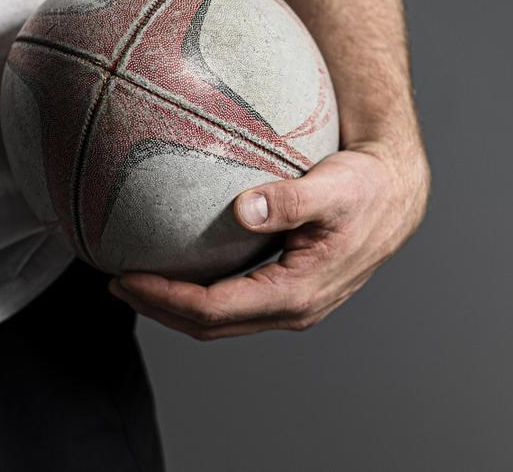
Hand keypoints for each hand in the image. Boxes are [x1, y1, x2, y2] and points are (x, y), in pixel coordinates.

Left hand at [108, 142, 428, 339]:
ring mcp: (293, 305)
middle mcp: (295, 308)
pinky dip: (200, 295)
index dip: (167, 299)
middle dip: (160, 309)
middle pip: (211, 326)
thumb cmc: (367, 187)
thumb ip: (291, 199)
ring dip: (177, 307)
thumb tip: (244, 208)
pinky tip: (181, 269)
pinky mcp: (290, 291)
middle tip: (116, 282)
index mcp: (299, 292)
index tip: (126, 278)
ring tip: (137, 281)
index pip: (216, 310)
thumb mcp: (334, 187)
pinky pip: (235, 305)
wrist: (397, 194)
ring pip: (222, 321)